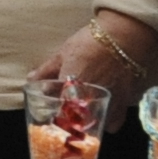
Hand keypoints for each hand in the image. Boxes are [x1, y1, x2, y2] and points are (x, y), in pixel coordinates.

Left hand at [27, 11, 157, 127]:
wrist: (126, 35)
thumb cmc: (90, 41)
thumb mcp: (63, 53)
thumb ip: (46, 70)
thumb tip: (31, 80)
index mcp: (72, 90)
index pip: (59, 114)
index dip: (55, 116)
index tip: (51, 115)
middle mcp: (91, 101)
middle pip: (77, 122)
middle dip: (70, 121)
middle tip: (67, 113)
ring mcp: (110, 104)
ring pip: (97, 124)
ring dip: (89, 122)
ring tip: (83, 113)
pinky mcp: (126, 102)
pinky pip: (115, 120)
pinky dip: (109, 119)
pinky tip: (102, 111)